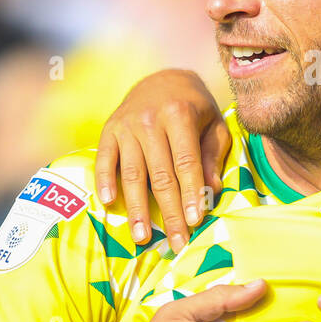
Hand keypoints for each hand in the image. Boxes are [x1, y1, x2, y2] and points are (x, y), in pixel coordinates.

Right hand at [94, 69, 229, 252]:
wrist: (162, 78)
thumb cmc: (195, 108)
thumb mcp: (214, 124)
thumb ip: (214, 155)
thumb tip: (212, 190)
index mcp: (180, 115)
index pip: (186, 162)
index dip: (191, 193)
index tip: (195, 221)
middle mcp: (151, 120)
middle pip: (160, 175)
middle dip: (168, 213)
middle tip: (176, 243)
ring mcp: (127, 125)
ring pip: (133, 174)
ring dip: (137, 208)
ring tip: (142, 237)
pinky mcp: (109, 129)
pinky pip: (105, 159)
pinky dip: (106, 181)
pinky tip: (109, 204)